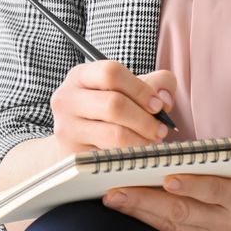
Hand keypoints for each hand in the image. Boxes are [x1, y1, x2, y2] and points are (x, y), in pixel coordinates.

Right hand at [50, 60, 176, 155]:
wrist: (74, 138)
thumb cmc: (105, 110)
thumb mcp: (124, 90)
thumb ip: (154, 84)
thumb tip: (164, 98)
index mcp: (80, 76)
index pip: (111, 73)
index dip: (140, 89)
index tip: (158, 105)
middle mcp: (67, 99)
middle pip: (114, 104)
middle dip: (145, 120)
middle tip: (161, 130)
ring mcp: (66, 128)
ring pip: (114, 134)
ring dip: (142, 141)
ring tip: (152, 142)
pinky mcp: (72, 154)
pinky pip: (110, 157)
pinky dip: (130, 157)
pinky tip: (137, 154)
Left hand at [102, 162, 230, 230]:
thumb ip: (212, 158)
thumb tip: (166, 148)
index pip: (216, 191)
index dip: (192, 185)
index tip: (165, 177)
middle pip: (185, 213)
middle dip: (147, 202)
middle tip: (115, 191)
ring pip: (174, 227)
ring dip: (140, 212)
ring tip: (113, 199)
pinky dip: (150, 220)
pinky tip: (129, 208)